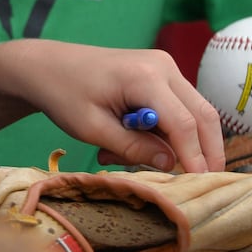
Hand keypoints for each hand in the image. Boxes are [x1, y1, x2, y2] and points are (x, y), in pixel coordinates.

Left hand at [9, 42, 224, 173]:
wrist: (46, 65)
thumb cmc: (63, 94)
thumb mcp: (93, 129)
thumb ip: (134, 147)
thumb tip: (171, 164)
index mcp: (146, 76)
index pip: (184, 123)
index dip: (195, 157)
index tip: (200, 186)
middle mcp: (163, 66)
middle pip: (203, 115)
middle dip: (205, 152)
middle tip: (202, 183)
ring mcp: (163, 67)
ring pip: (191, 113)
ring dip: (174, 143)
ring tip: (121, 154)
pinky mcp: (159, 74)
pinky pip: (174, 108)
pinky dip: (161, 132)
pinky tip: (125, 141)